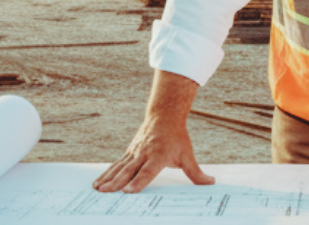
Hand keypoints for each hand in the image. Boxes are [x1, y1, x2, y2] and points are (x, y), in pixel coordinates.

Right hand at [93, 114, 213, 193]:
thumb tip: (211, 183)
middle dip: (117, 182)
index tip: (128, 190)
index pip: (147, 171)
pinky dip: (106, 173)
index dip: (138, 181)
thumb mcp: (188, 154)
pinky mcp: (129, 152)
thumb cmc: (177, 137)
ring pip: (119, 167)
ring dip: (107, 179)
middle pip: (129, 170)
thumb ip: (196, 173)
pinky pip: (116, 165)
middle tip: (106, 192)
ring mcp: (134, 153)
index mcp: (158, 156)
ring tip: (97, 189)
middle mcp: (144, 154)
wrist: (164, 115)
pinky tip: (98, 183)